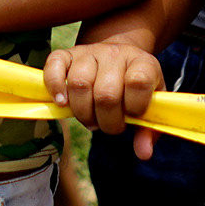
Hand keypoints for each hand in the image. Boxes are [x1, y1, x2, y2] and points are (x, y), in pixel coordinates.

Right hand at [44, 40, 165, 158]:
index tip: (132, 115)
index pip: (138, 82)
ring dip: (82, 112)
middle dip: (106, 121)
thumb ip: (148, 130)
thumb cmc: (135, 89)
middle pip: (105, 93)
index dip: (134, 106)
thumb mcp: (150, 105)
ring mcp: (90, 52)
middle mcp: (116, 54)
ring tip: (89, 119)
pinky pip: (54, 65)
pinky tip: (62, 103)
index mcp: (142, 63)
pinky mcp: (67, 54)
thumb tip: (143, 154)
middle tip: (107, 125)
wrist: (119, 58)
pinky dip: (55, 87)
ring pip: (79, 84)